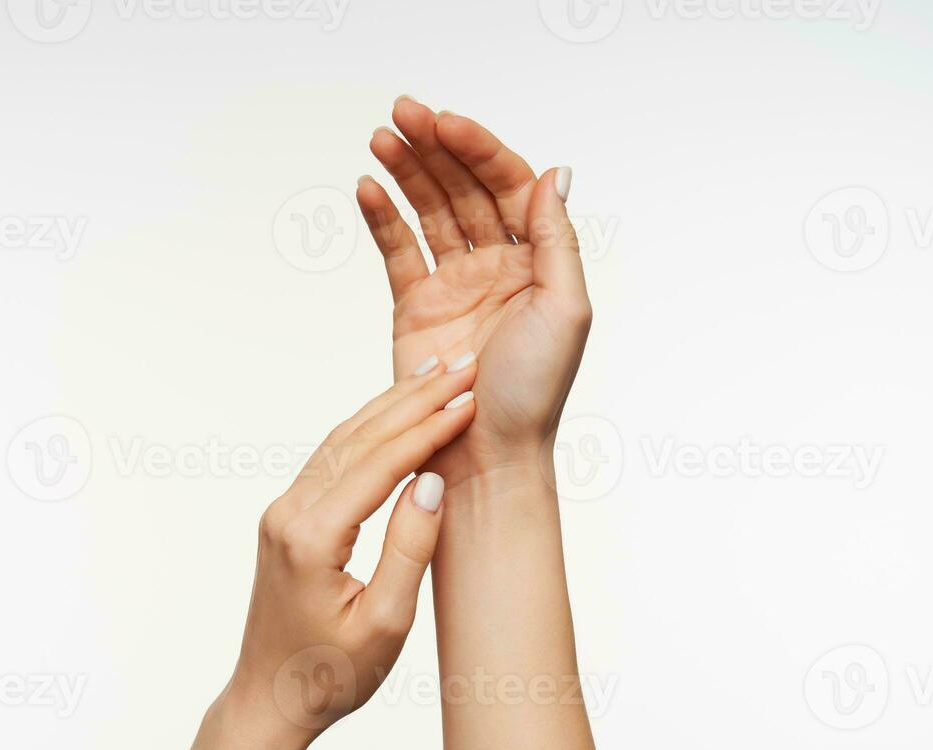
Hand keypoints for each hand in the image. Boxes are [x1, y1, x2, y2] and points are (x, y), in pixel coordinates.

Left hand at [221, 360, 478, 745]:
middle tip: (464, 365)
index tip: (472, 398)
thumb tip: (432, 482)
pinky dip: (370, 430)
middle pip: (359, 438)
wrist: (270, 700)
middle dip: (414, 399)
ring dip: (392, 405)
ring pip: (343, 440)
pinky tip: (398, 412)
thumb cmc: (330, 676)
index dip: (429, 428)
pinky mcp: (287, 519)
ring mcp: (282, 513)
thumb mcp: (385, 624)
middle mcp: (288, 514)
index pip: (380, 464)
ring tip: (438, 375)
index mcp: (312, 538)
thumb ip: (409, 550)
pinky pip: (332, 459)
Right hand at [356, 97, 590, 488]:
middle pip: (464, 187)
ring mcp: (454, 284)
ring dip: (406, 171)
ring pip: (429, 211)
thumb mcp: (565, 309)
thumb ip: (557, 239)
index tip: (445, 123)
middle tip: (402, 113)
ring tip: (380, 139)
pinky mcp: (415, 308)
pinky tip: (367, 187)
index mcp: (538, 261)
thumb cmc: (534, 394)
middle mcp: (497, 265)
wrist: (486, 455)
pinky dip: (382, 218)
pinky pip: (397, 252)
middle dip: (434, 148)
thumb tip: (554, 173)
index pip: (507, 184)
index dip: (477, 149)